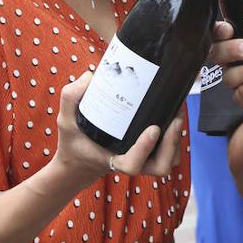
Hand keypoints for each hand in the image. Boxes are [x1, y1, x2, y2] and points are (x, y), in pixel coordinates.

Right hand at [53, 72, 184, 185]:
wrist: (80, 159)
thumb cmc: (75, 142)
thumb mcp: (65, 121)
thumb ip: (71, 98)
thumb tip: (90, 77)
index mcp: (111, 159)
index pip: (132, 164)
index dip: (145, 149)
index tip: (153, 129)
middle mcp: (131, 162)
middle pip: (161, 166)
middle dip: (171, 143)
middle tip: (174, 118)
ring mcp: (143, 160)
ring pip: (170, 160)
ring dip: (176, 140)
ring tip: (177, 113)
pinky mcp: (150, 155)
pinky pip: (170, 153)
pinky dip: (176, 138)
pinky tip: (173, 115)